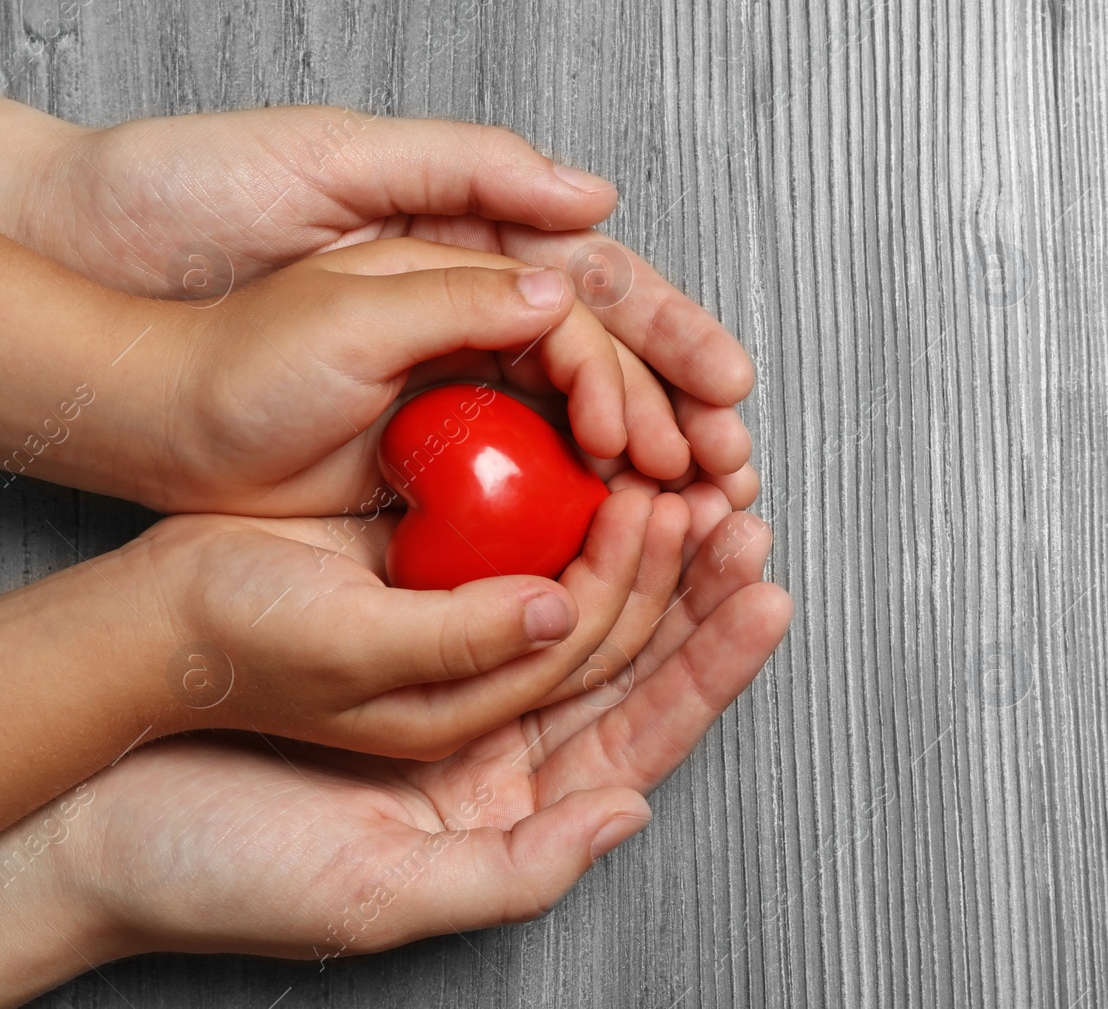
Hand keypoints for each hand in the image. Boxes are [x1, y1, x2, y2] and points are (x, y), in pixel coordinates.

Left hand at [0, 233, 663, 514]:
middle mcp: (478, 318)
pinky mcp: (434, 460)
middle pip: (609, 362)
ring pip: (580, 427)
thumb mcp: (336, 180)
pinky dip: (584, 507)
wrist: (137, 374)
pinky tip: (625, 532)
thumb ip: (468, 186)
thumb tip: (588, 212)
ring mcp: (460, 393)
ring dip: (649, 466)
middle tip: (734, 467)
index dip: (668, 342)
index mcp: (471, 247)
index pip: (597, 293)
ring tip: (706, 510)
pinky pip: (530, 480)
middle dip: (681, 412)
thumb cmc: (214, 245)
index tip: (719, 393)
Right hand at [0, 514, 787, 1003]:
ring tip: (685, 481)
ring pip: (570, 599)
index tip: (764, 596)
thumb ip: (514, 867)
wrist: (86, 808)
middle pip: (623, 656)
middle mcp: (491, 746)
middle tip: (735, 511)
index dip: (708, 666)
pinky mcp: (398, 622)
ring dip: (632, 541)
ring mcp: (447, 676)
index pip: (640, 733)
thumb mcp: (372, 894)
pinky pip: (497, 564)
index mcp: (504, 813)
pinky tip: (585, 471)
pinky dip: (545, 518)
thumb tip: (630, 813)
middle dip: (689, 586)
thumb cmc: (214, 868)